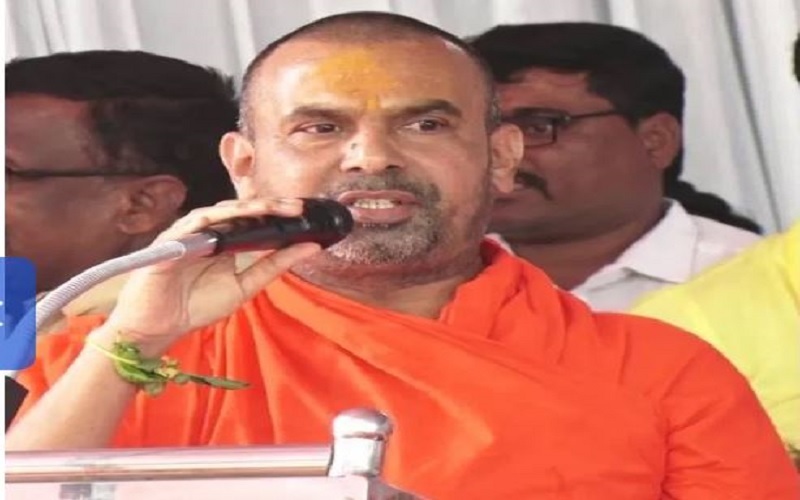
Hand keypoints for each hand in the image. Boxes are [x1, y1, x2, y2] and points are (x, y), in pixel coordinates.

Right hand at [100, 198, 321, 353]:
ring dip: (247, 207)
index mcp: (227, 241)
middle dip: (269, 205)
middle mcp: (209, 232)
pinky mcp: (171, 240)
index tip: (305, 211)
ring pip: (221, 211)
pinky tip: (234, 215)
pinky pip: (193, 223)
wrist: (156, 327)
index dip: (278, 212)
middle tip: (297, 206)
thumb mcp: (245, 287)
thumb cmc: (195, 306)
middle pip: (241, 210)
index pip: (254, 219)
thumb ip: (274, 266)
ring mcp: (189, 233)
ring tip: (272, 207)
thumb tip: (311, 247)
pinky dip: (214, 218)